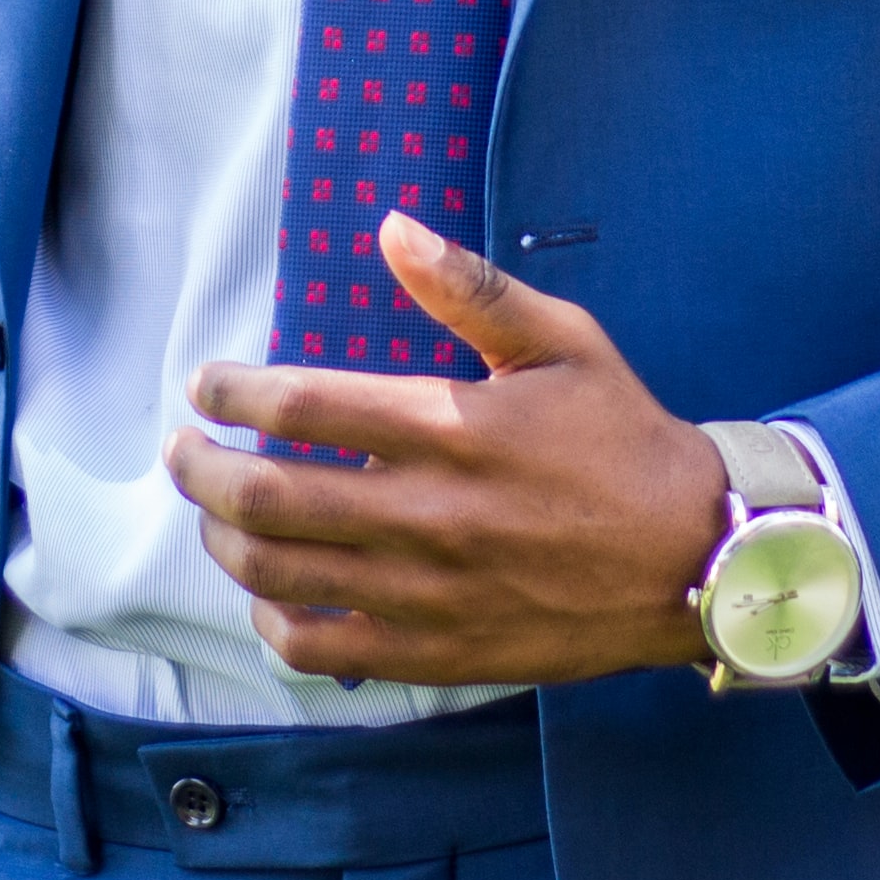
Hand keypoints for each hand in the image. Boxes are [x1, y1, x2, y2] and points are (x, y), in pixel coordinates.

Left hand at [164, 213, 726, 685]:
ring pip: (279, 575)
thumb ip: (470, 287)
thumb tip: (391, 228)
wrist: (695, 557)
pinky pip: (322, 650)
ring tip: (213, 513)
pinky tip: (270, 593)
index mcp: (452, 426)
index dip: (230, 393)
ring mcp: (428, 593)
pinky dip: (275, 622)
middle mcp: (428, 513)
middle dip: (201, 470)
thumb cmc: (624, 438)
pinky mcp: (437, 652)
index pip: (300, 406)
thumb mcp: (564, 340)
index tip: (206, 385)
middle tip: (184, 450)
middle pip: (266, 497)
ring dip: (223, 541)